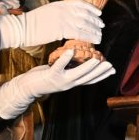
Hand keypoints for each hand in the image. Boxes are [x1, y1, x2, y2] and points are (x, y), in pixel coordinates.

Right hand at [0, 0, 103, 49]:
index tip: (99, 13)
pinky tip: (95, 41)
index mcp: (59, 4)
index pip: (80, 3)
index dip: (91, 8)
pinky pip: (79, 33)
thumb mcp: (47, 12)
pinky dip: (89, 37)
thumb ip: (59, 13)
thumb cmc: (31, 23)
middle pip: (85, 14)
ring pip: (84, 24)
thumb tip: (69, 17)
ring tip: (100, 36)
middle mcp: (63, 9)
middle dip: (95, 20)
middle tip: (102, 26)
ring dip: (94, 30)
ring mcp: (62, 18)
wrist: (20, 28)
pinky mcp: (60, 29)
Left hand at [0, 50, 115, 119]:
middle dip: (100, 72)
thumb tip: (79, 58)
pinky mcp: (51, 76)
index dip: (102, 75)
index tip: (112, 69)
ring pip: (77, 74)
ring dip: (88, 67)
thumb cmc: (43, 77)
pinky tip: (71, 51)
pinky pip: (59, 67)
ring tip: (97, 59)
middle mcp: (68, 84)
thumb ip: (70, 68)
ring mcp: (60, 81)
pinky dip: (65, 60)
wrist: (26, 88)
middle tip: (110, 65)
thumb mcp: (60, 73)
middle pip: (87, 78)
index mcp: (72, 82)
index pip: (90, 80)